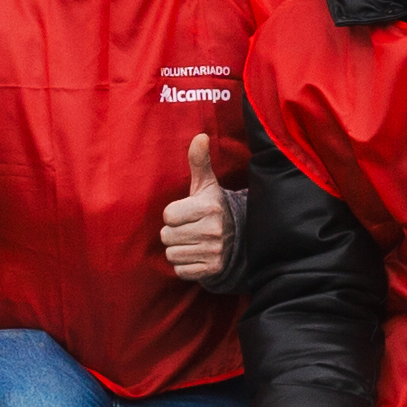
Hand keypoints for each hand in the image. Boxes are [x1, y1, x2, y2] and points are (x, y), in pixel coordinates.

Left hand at [155, 134, 234, 281]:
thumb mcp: (206, 184)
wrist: (239, 237)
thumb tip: (200, 136)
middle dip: (174, 232)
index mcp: (209, 207)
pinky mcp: (212, 269)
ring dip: (178, 249)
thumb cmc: (213, 207)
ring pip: (172, 254)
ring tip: (192, 241)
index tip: (186, 212)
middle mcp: (213, 230)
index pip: (168, 215)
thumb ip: (199, 161)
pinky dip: (184, 264)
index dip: (173, 214)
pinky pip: (180, 270)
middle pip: (167, 236)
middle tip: (189, 228)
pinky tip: (196, 254)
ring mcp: (214, 251)